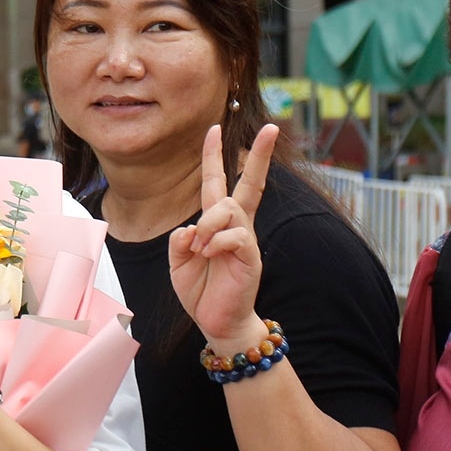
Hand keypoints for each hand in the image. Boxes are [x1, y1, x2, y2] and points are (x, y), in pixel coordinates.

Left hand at [168, 122, 277, 352]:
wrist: (217, 322)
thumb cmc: (200, 291)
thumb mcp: (178, 262)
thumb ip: (179, 241)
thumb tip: (189, 228)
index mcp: (217, 224)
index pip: (218, 183)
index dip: (214, 156)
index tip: (214, 128)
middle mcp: (236, 227)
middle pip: (249, 184)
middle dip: (261, 155)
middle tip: (272, 128)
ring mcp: (246, 240)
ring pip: (230, 208)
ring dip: (208, 223)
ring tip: (200, 248)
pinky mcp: (250, 256)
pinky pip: (234, 235)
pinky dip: (215, 242)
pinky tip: (209, 255)